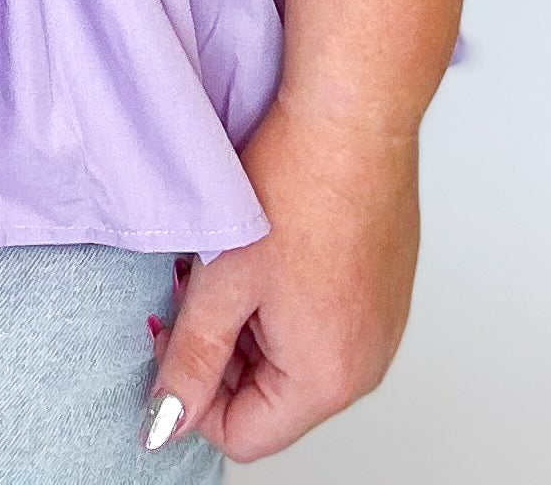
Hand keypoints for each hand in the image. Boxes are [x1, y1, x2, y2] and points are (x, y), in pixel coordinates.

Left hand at [145, 95, 419, 460]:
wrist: (353, 116)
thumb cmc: (296, 186)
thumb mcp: (222, 280)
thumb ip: (190, 360)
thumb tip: (166, 422)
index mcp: (326, 379)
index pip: (243, 435)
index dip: (191, 392)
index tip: (169, 334)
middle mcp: (365, 366)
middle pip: (270, 398)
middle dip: (222, 349)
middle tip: (194, 284)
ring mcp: (381, 328)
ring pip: (292, 357)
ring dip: (251, 320)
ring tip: (230, 258)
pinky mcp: (384, 291)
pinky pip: (323, 322)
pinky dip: (285, 298)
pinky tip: (268, 247)